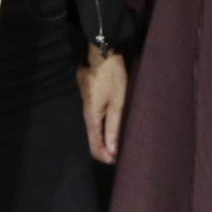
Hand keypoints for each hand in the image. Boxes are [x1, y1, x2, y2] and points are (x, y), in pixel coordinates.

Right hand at [78, 45, 128, 165]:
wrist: (101, 51)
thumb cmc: (111, 76)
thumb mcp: (118, 101)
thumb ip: (114, 126)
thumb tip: (112, 150)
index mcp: (91, 117)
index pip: (95, 147)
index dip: (107, 157)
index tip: (120, 160)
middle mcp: (86, 112)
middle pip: (94, 138)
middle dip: (108, 148)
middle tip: (125, 152)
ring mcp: (87, 103)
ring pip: (96, 127)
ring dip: (108, 136)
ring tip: (123, 139)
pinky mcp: (91, 95)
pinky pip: (97, 116)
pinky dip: (106, 124)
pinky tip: (117, 122)